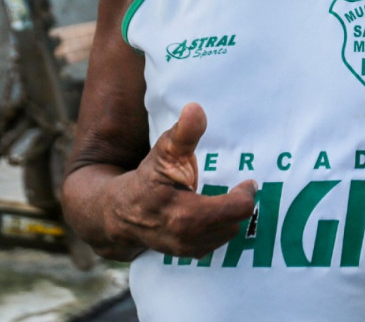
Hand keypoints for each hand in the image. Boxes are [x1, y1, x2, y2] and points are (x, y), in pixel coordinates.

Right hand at [108, 102, 256, 257]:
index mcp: (184, 212)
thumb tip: (195, 108)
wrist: (118, 214)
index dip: (246, 193)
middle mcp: (186, 236)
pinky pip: (217, 242)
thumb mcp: (163, 152)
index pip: (237, 209)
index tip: (247, 181)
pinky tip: (212, 214)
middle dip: (238, 204)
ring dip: (230, 217)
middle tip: (237, 188)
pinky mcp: (186, 255)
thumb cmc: (145, 179)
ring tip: (223, 199)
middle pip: (236, 222)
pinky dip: (219, 228)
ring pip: (228, 233)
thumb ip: (183, 133)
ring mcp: (186, 249)